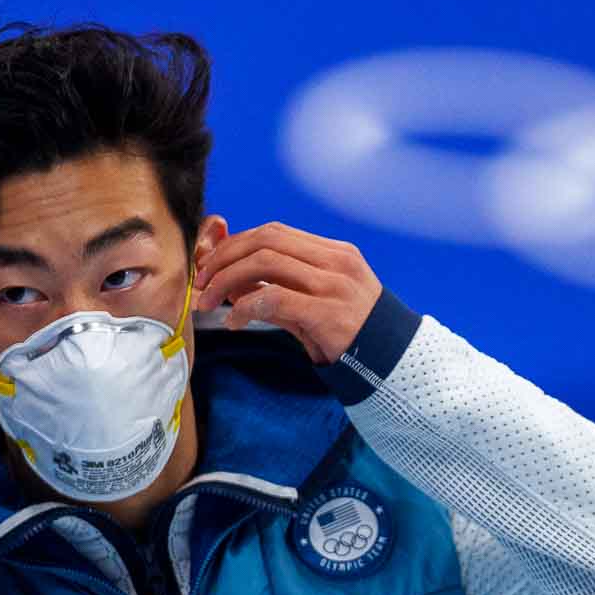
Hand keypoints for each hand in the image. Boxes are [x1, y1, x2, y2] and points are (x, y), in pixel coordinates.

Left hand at [192, 222, 383, 365]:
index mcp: (334, 253)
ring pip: (265, 262)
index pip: (274, 232)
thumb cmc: (351, 334)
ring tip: (210, 301)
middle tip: (203, 283)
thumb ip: (277, 290)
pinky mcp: (328, 313)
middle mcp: (336, 262)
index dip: (235, 244)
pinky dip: (245, 306)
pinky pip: (274, 298)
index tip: (212, 265)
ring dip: (227, 279)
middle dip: (225, 257)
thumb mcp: (316, 304)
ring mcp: (334, 285)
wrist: (391, 363)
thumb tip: (230, 283)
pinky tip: (234, 321)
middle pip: (265, 240)